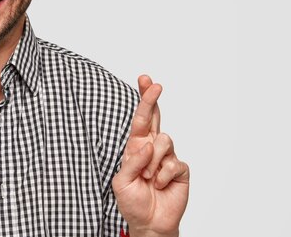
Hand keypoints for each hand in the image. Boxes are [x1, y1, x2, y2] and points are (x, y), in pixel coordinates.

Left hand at [112, 75, 189, 236]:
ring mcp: (167, 157)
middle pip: (156, 118)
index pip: (140, 119)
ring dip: (152, 161)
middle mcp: (152, 148)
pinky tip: (159, 185)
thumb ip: (132, 162)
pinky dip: (163, 175)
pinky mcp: (180, 170)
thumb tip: (147, 145)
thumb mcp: (122, 182)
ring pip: (164, 141)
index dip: (143, 99)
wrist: (149, 223)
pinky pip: (174, 163)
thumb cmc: (132, 201)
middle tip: (155, 85)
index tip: (145, 80)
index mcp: (136, 146)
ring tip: (147, 177)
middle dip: (152, 99)